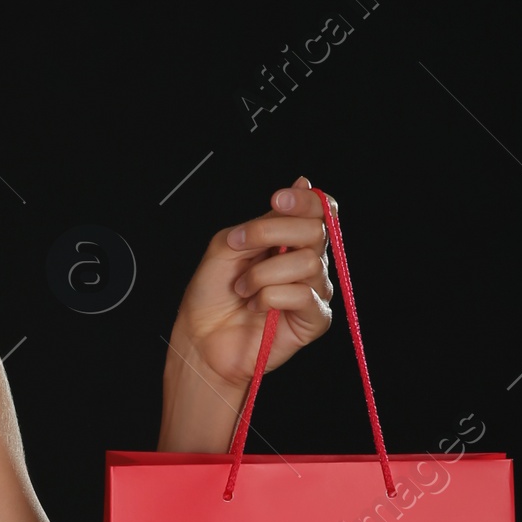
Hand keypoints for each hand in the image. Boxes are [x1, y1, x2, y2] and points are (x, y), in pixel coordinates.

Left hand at [157, 176, 333, 450]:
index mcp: (291, 240)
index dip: (305, 201)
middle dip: (271, 233)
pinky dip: (269, 298)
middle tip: (239, 246)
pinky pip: (302, 295)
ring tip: (243, 289)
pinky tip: (255, 307)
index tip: (275, 200)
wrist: (200, 337)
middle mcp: (308, 262)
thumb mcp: (227, 244)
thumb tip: (303, 184)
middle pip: (317, 231)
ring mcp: (314, 290)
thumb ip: (264, 221)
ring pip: (306, 263)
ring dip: (262, 274)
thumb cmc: (212, 294)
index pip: (320, 211)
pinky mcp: (314, 319)